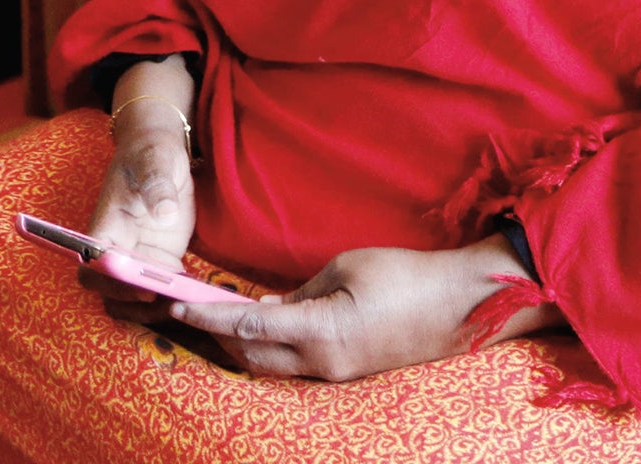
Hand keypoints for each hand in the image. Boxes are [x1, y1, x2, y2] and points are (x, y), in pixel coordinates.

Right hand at [85, 67, 196, 322]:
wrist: (160, 150)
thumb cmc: (151, 152)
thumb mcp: (155, 162)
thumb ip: (157, 185)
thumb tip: (163, 213)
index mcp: (106, 226)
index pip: (92, 267)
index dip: (111, 285)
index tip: (143, 289)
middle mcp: (118, 247)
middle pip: (110, 292)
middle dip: (134, 307)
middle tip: (169, 306)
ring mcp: (139, 255)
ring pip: (133, 297)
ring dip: (153, 310)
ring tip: (185, 307)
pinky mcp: (161, 259)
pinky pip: (160, 289)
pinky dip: (173, 300)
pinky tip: (196, 300)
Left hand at [167, 238, 555, 380]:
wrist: (463, 304)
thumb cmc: (406, 275)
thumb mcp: (345, 266)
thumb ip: (301, 291)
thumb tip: (267, 311)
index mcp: (322, 332)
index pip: (249, 329)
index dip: (209, 319)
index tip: (177, 308)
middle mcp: (324, 363)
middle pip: (252, 357)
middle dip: (217, 336)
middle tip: (189, 309)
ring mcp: (338, 373)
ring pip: (272, 366)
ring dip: (242, 345)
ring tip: (218, 316)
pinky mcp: (349, 372)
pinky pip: (297, 364)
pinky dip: (270, 347)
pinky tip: (262, 325)